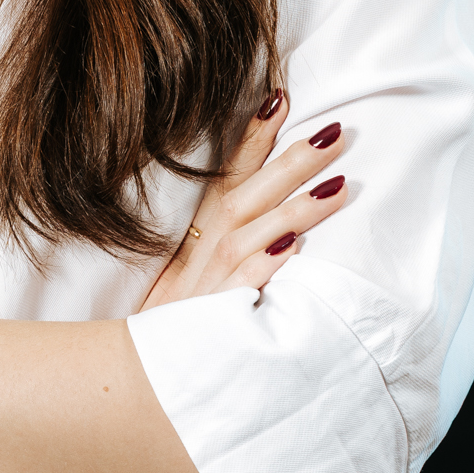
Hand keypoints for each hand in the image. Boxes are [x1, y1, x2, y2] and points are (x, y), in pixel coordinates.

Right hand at [137, 93, 348, 311]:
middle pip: (246, 197)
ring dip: (292, 209)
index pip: (226, 177)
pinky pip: (238, 288)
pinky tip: (292, 249)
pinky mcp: (209, 319)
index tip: (281, 98)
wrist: (134, 374)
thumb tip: (280, 220)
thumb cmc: (174, 323)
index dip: (252, 138)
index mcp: (198, 237)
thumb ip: (227, 243)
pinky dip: (262, 266)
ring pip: (248, 235)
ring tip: (338, 188)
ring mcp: (204, 285)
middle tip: (336, 133)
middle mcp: (200, 253)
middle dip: (290, 162)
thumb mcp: (190, 276)